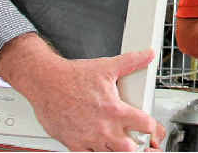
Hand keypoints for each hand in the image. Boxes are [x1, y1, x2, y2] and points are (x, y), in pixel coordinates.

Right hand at [0, 35, 164, 150]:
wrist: (45, 82)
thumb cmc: (72, 76)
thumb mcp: (106, 67)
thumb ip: (131, 62)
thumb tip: (148, 54)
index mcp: (114, 110)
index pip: (144, 125)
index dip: (151, 127)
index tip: (150, 126)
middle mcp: (103, 127)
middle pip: (130, 149)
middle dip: (135, 145)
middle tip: (135, 138)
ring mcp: (88, 138)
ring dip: (116, 149)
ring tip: (116, 141)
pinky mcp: (73, 143)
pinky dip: (95, 151)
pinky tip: (96, 144)